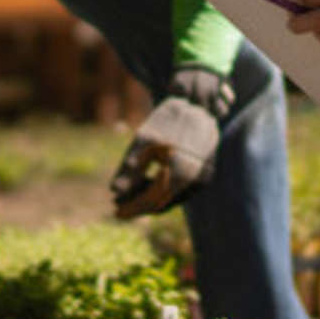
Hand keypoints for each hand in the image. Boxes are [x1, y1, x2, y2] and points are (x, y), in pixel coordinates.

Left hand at [110, 68, 231, 217]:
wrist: (199, 106)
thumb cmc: (167, 121)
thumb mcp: (143, 141)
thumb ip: (129, 168)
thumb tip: (114, 192)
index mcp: (177, 170)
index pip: (150, 200)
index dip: (131, 208)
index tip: (115, 212)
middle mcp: (193, 180)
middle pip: (160, 204)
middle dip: (138, 205)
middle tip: (119, 203)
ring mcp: (202, 180)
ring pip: (171, 200)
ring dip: (150, 199)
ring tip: (131, 191)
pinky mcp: (205, 177)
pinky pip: (181, 193)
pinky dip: (164, 192)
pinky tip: (149, 182)